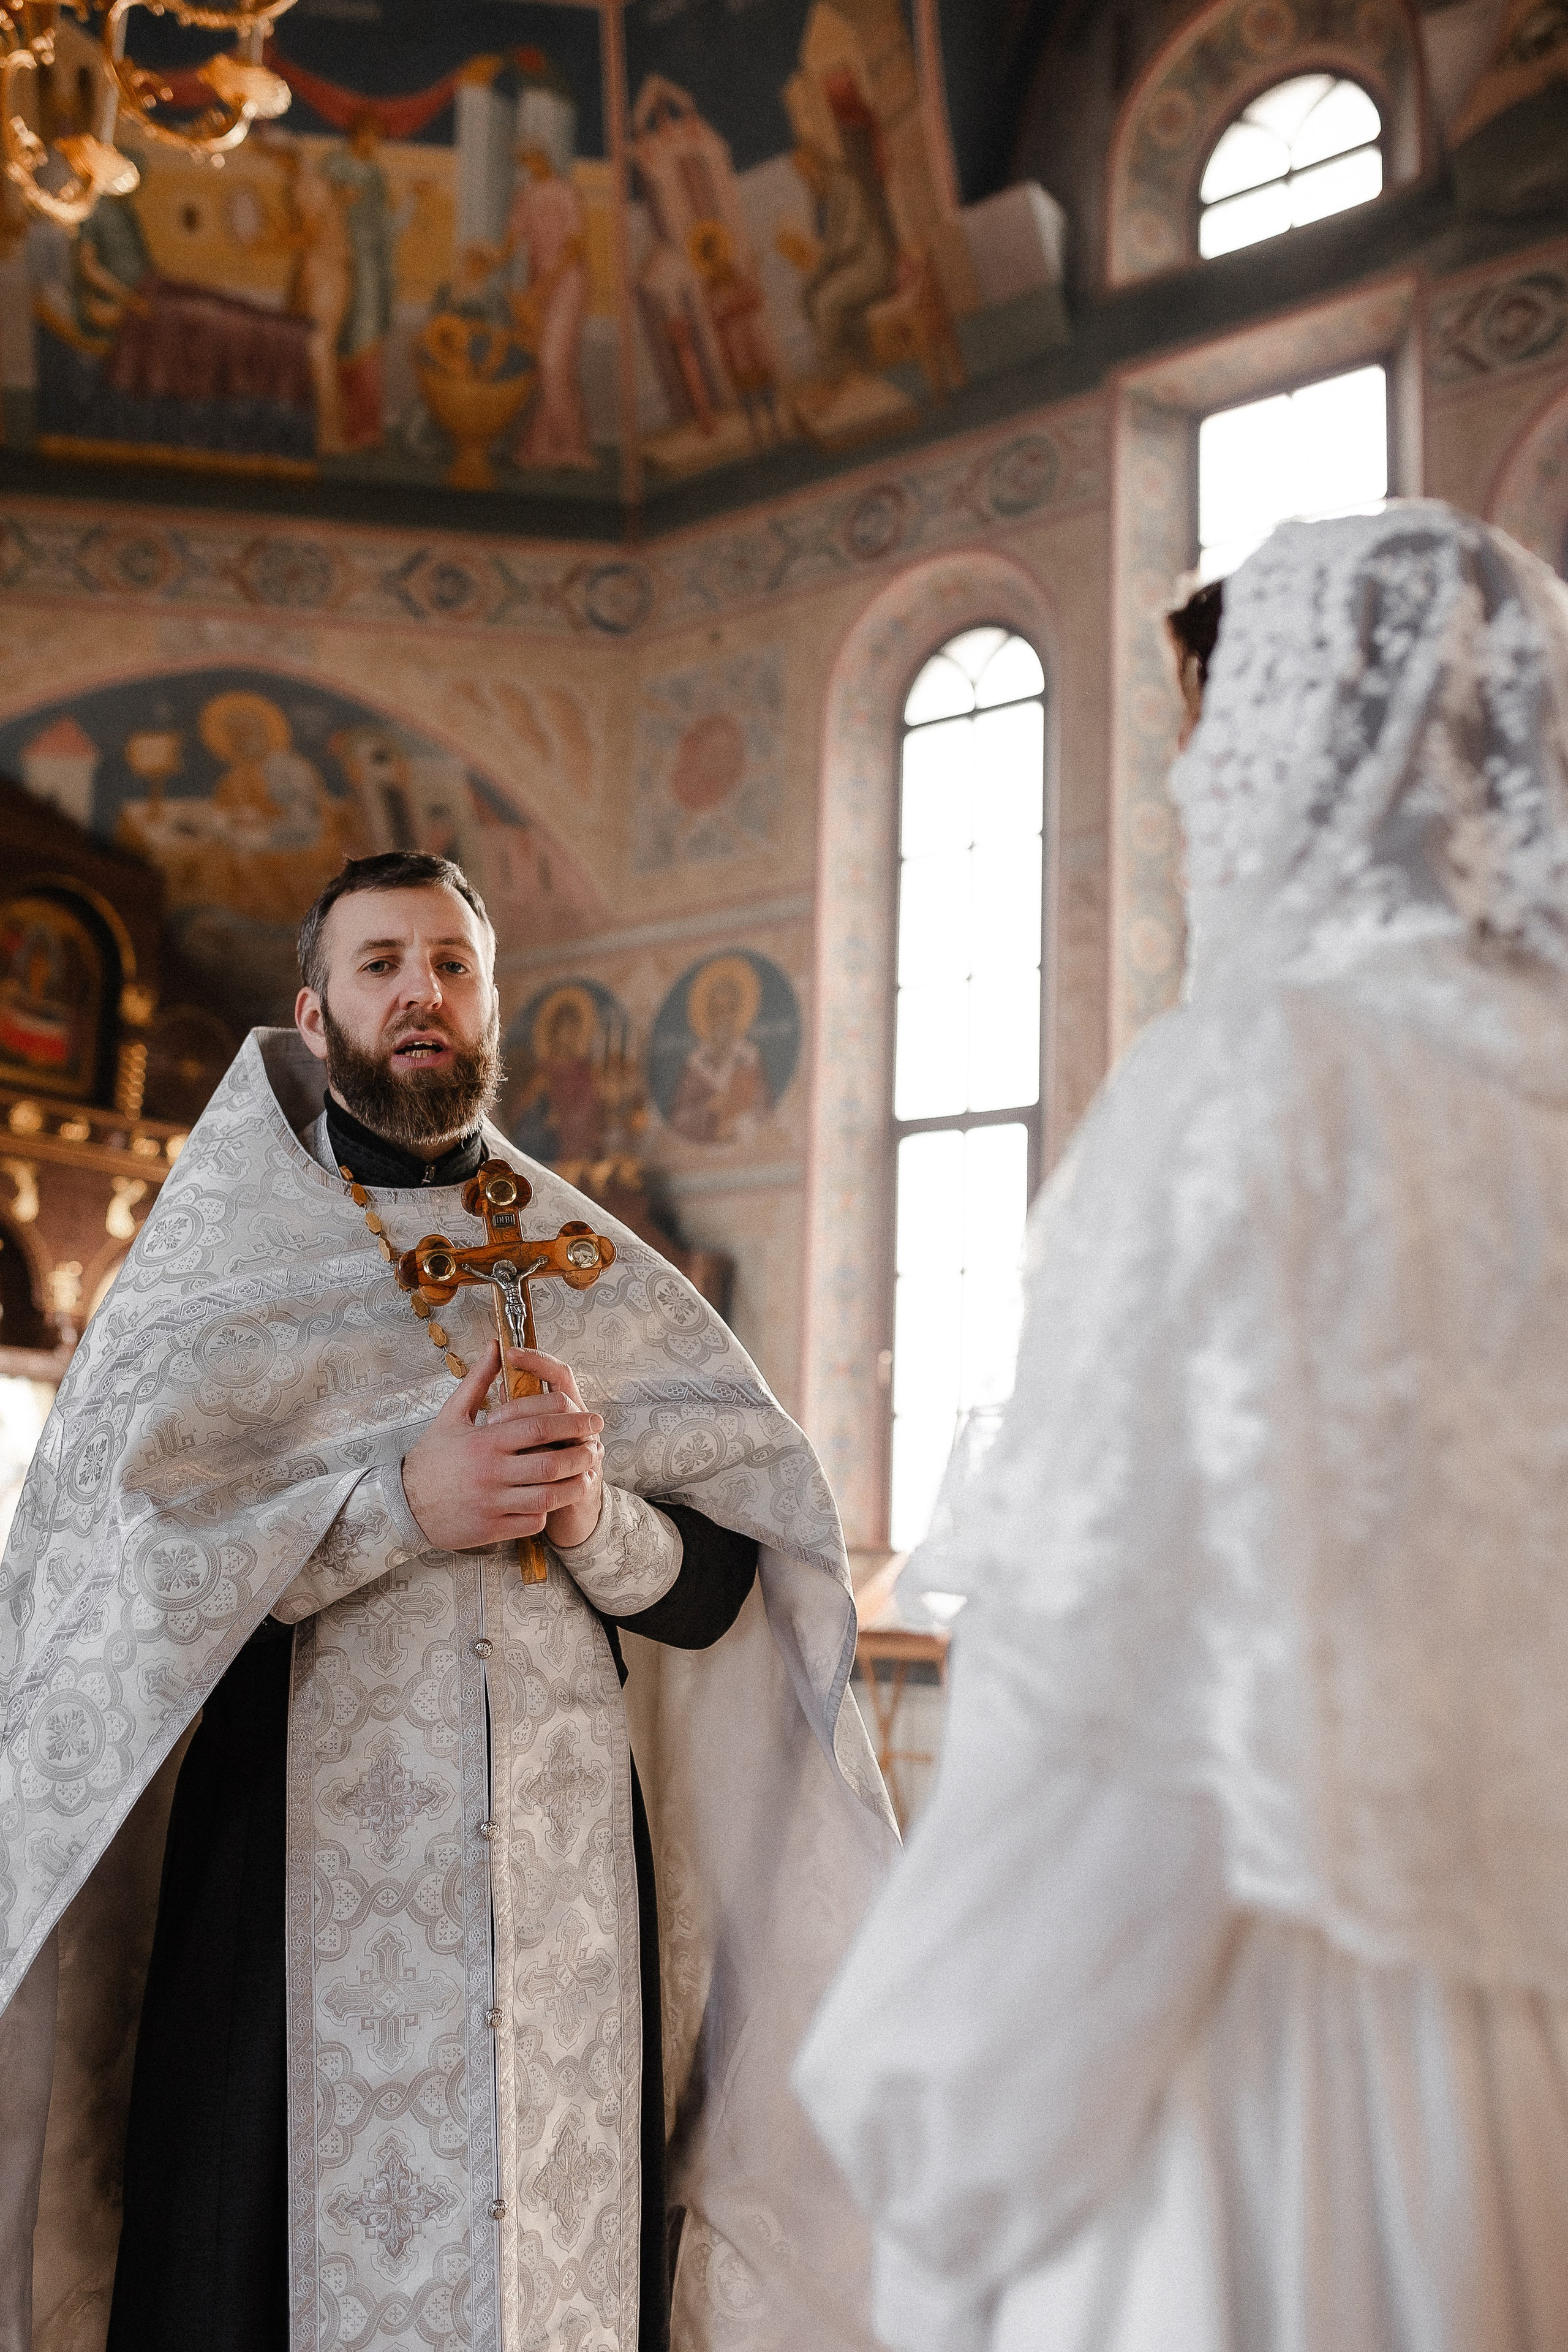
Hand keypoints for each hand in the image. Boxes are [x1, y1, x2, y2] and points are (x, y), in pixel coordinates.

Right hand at [401, 1343, 604, 1552]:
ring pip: (548, 1496)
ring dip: (574, 1485)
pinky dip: (548, 1510)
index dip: (573, 1422)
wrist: (403, 1504)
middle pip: (551, 1463)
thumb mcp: (451, 1414)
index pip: (539, 1426)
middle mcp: (491, 1472)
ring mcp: (492, 1503)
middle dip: (581, 1454)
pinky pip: (532, 1522)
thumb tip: (495, 1345)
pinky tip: (554, 1498)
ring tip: (586, 1473)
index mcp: (485, 1441)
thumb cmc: (432, 1457)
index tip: (592, 1419)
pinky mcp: (491, 1530)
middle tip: (596, 1446)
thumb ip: (478, 1380)